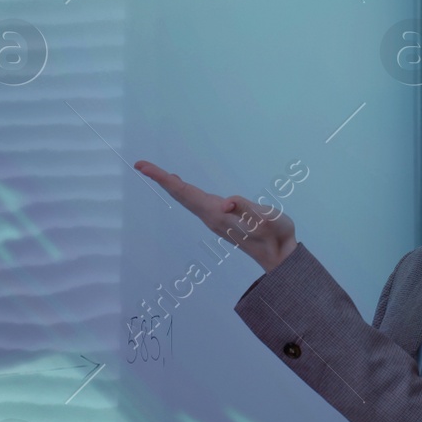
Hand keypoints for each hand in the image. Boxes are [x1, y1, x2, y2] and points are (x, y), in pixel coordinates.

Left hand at [133, 159, 297, 270]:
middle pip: (181, 195)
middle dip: (160, 179)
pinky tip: (182, 186)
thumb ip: (247, 208)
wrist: (280, 257)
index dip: (164, 179)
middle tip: (140, 164)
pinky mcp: (221, 219)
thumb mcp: (266, 218)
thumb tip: (227, 202)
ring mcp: (215, 219)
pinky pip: (195, 201)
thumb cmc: (276, 235)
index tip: (144, 167)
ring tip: (158, 173)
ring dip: (171, 185)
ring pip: (187, 199)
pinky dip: (184, 190)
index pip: (185, 192)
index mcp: (218, 214)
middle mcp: (211, 217)